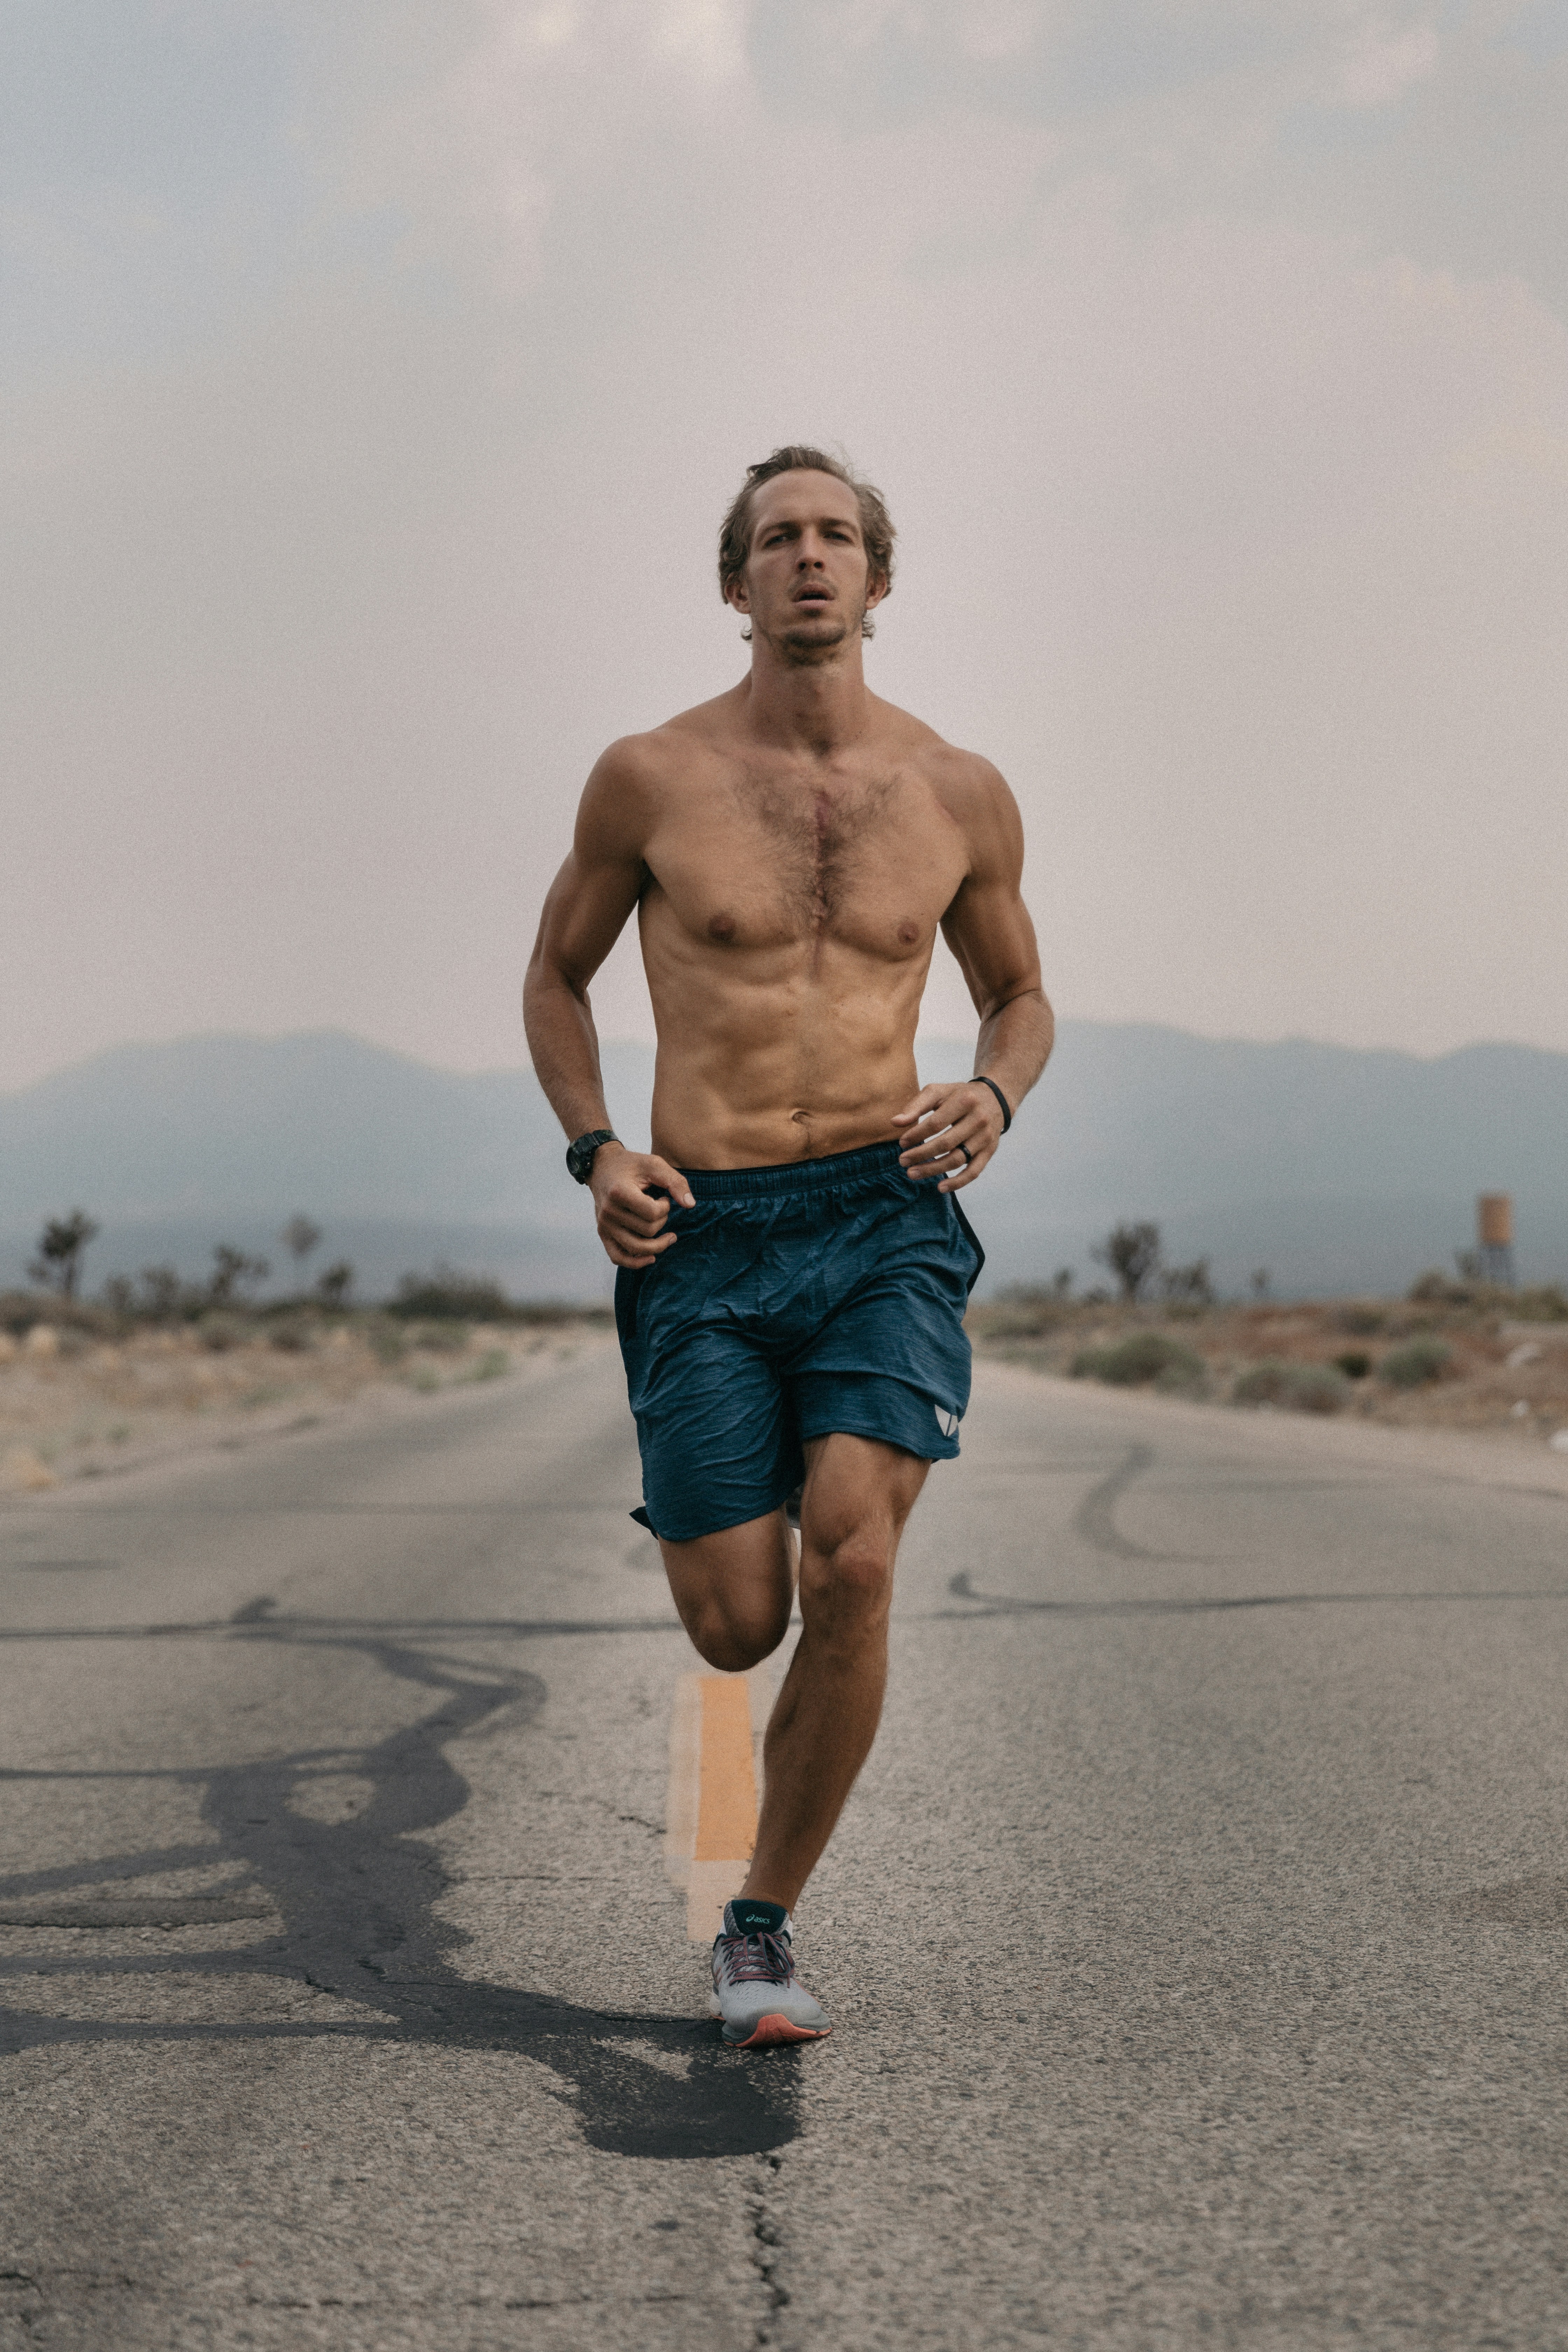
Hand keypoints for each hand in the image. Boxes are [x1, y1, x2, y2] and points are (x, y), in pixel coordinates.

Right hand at [589, 1144, 694, 1268]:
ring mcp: (604, 1225)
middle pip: (647, 1231)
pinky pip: (617, 1257)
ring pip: (636, 1248)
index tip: (664, 1198)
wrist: (602, 1167)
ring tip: (670, 1237)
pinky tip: (651, 1257)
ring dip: (658, 1245)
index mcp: (619, 1192)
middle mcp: (609, 1212)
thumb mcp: (655, 1164)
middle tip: (660, 1209)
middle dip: (662, 1221)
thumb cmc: (631, 1165)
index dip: (666, 1208)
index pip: (652, 1213)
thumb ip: (675, 1182)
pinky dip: (635, 1262)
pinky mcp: (603, 1233)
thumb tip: (690, 1205)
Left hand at [891, 1080, 1003, 1192]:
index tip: (902, 1143)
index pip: (936, 1123)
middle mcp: (978, 1119)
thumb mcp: (939, 1092)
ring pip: (957, 1159)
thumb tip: (895, 1122)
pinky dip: (958, 1182)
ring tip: (912, 1173)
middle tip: (902, 1161)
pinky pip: (974, 1171)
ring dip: (933, 1169)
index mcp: (964, 1101)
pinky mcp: (989, 1151)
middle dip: (921, 1154)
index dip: (917, 1135)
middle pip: (946, 1143)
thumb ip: (916, 1105)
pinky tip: (940, 1187)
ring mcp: (985, 1137)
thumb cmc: (959, 1096)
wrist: (994, 1099)